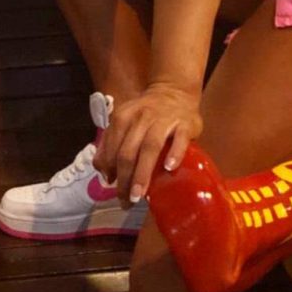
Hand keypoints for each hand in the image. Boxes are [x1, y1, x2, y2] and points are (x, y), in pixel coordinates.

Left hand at [93, 83, 202, 204]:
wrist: (175, 91)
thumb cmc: (148, 114)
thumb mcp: (125, 121)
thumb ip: (111, 144)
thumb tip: (105, 174)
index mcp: (123, 117)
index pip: (112, 148)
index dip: (110, 171)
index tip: (113, 188)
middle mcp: (142, 117)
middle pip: (128, 151)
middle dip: (125, 179)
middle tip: (126, 201)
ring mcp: (165, 119)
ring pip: (150, 146)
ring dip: (142, 173)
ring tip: (138, 195)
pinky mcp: (186, 123)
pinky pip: (180, 138)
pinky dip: (174, 153)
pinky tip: (169, 168)